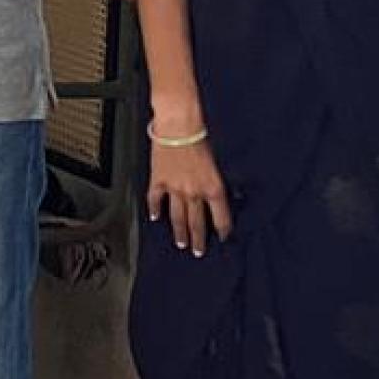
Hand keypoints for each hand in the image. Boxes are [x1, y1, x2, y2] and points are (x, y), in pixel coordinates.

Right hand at [145, 124, 232, 254]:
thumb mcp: (218, 162)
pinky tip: (155, 218)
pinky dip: (155, 210)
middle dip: (198, 239)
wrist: (178, 127)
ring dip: (179, 232)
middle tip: (198, 251)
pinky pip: (156, 200)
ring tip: (181, 243)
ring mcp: (174, 189)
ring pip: (177, 217)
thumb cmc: (201, 137)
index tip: (223, 238)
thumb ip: (217, 180)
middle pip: (197, 223)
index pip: (221, 217)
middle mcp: (194, 193)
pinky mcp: (158, 181)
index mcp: (213, 188)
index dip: (223, 231)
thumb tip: (219, 192)